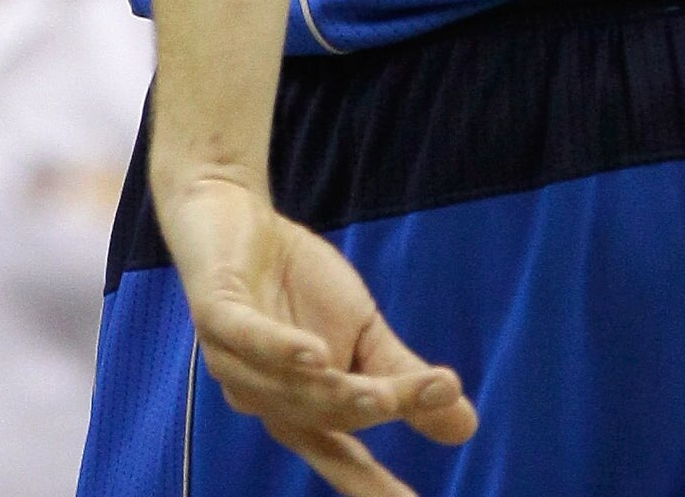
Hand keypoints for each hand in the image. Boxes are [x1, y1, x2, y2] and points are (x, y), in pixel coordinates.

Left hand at [160, 170, 475, 496]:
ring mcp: (235, 361)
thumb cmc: (297, 283)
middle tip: (438, 396)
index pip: (342, 456)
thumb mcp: (361, 330)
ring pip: (294, 389)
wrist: (235, 215)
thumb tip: (467, 427)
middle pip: (329, 416)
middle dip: (382, 411)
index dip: (373, 485)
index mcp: (301, 407)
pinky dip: (281, 351)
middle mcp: (264, 397)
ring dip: (339, 393)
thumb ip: (401, 378)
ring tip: (383, 396)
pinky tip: (316, 355)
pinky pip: (249, 340)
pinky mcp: (217, 315)